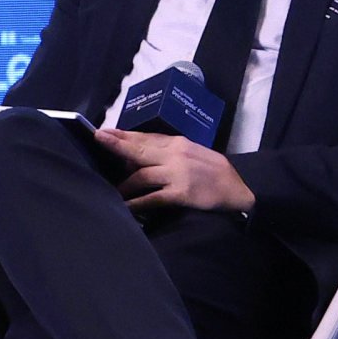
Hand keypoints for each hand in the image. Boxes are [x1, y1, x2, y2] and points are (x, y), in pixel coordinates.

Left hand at [95, 123, 253, 214]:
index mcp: (179, 144)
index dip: (124, 135)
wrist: (240, 190)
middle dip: (116, 145)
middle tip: (97, 139)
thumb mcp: (195, 153)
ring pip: (141, 175)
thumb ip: (171, 152)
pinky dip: (136, 203)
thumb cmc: (216, 173)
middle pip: (139, 149)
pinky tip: (124, 206)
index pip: (146, 137)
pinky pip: (152, 198)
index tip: (106, 132)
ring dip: (123, 184)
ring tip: (109, 188)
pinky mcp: (180, 193)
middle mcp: (175, 155)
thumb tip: (143, 155)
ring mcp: (177, 174)